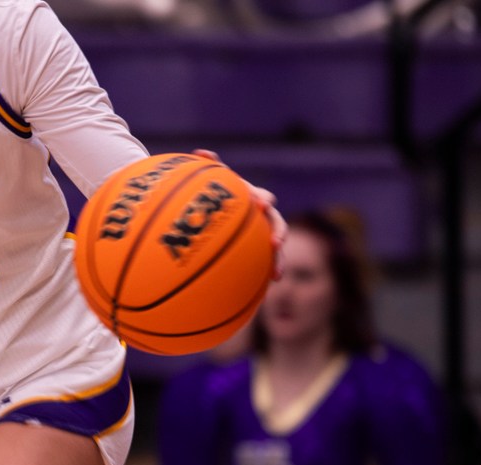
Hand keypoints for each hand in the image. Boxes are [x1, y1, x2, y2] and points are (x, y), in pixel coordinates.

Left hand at [194, 149, 286, 279]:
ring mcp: (260, 236)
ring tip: (276, 276)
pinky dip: (260, 279)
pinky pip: (259, 266)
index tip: (261, 203)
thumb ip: (209, 169)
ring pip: (272, 249)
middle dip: (279, 233)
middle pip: (275, 225)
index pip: (262, 197)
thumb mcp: (210, 182)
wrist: (215, 209)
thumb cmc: (213, 194)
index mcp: (252, 198)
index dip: (262, 199)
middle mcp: (260, 218)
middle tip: (276, 243)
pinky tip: (256, 296)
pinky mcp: (254, 253)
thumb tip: (201, 152)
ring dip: (277, 261)